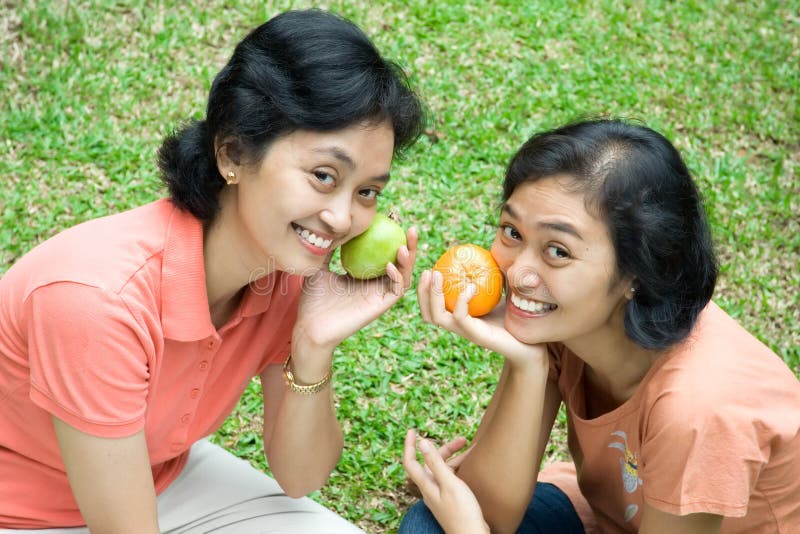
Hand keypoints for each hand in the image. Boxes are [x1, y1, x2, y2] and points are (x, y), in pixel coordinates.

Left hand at [293, 227, 417, 355]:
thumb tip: (330, 226)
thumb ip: (328, 250)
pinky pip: (396, 291)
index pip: (385, 254)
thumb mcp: (320, 268)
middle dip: (410, 245)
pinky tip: (390, 265)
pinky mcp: (380, 308)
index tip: (393, 219)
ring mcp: (380, 297)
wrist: (309, 326)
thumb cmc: (313, 301)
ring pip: (404, 276)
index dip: (392, 237)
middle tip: (411, 227)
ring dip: (409, 260)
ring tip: (405, 243)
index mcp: (366, 276)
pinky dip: (397, 277)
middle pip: (401, 263)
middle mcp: (377, 286)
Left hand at [403, 429, 488, 533]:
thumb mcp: (450, 483)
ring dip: (456, 458)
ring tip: (472, 450)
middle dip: (445, 449)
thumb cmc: (462, 512)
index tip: (412, 430)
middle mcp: (430, 489)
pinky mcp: (451, 499)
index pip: (410, 462)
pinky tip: (471, 466)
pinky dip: (460, 469)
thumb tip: (421, 442)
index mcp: (426, 485)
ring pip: (444, 470)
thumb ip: (435, 463)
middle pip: (431, 463)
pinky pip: (451, 478)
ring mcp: (440, 494)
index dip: (409, 445)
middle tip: (463, 440)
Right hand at [417, 269, 545, 369]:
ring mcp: (466, 332)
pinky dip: (462, 300)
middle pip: (428, 313)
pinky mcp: (476, 335)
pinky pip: (461, 318)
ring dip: (433, 295)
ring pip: (437, 317)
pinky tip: (470, 286)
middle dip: (422, 292)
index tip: (430, 269)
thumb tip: (489, 250)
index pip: (434, 307)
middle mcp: (459, 326)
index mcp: (460, 317)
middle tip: (427, 271)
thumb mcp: (503, 291)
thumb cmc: (517, 317)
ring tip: (436, 275)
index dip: (426, 290)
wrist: (532, 345)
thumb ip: (494, 274)